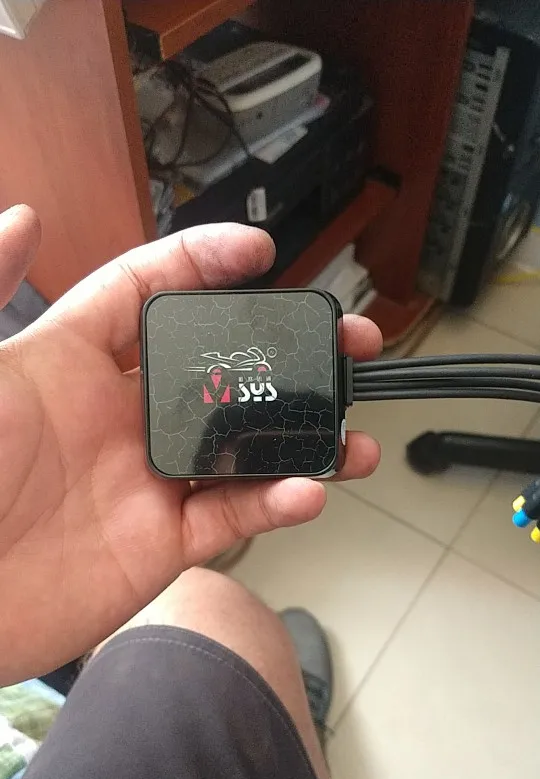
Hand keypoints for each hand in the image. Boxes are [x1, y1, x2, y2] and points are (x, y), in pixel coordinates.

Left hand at [0, 206, 381, 682]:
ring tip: (352, 431)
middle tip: (341, 342)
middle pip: (219, 369)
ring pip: (242, 447)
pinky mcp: (157, 545)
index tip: (259, 252)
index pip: (148, 296)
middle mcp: (116, 419)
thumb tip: (25, 216)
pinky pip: (231, 518)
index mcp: (68, 364)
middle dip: (286, 351)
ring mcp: (143, 482)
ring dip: (302, 434)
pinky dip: (275, 503)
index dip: (204, 266)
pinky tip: (308, 489)